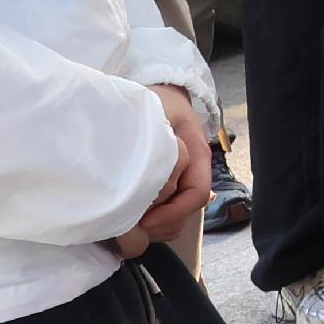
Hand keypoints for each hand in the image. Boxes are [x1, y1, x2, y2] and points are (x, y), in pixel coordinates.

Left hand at [113, 84, 214, 257]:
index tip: (142, 220)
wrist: (159, 94)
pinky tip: (128, 219)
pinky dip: (150, 224)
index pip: (197, 194)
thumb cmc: (155, 103)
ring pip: (177, 218)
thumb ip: (157, 140)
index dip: (172, 212)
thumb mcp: (157, 113)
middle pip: (186, 213)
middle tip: (127, 229)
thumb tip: (145, 176)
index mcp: (196, 155)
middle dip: (160, 226)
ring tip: (126, 226)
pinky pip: (166, 215)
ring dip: (154, 228)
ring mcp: (181, 182)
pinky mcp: (167, 188)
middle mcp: (193, 173)